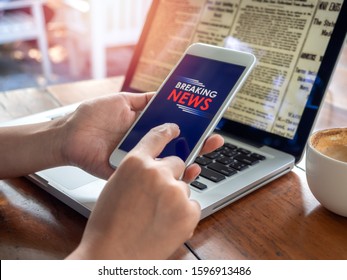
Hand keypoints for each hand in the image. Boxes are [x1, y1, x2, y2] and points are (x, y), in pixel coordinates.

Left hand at [60, 92, 223, 179]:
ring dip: (187, 163)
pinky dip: (166, 177)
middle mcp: (145, 144)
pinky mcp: (129, 173)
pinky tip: (181, 174)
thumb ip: (143, 100)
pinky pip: (150, 177)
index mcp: (145, 128)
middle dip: (197, 144)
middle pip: (175, 146)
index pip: (173, 128)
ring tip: (201, 160)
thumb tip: (163, 93)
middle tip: (215, 140)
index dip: (190, 126)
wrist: (68, 135)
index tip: (207, 122)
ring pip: (167, 164)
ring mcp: (139, 159)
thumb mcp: (121, 101)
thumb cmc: (91, 117)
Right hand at [67, 124, 200, 258]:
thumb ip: (137, 171)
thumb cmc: (108, 224)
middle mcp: (157, 172)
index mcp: (135, 163)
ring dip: (175, 198)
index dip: (167, 132)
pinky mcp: (189, 211)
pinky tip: (166, 224)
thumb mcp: (116, 186)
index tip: (174, 129)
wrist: (111, 256)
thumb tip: (154, 167)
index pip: (156, 137)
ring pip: (183, 186)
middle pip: (177, 163)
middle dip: (170, 176)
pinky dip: (184, 214)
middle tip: (157, 195)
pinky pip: (192, 205)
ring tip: (156, 216)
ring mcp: (175, 191)